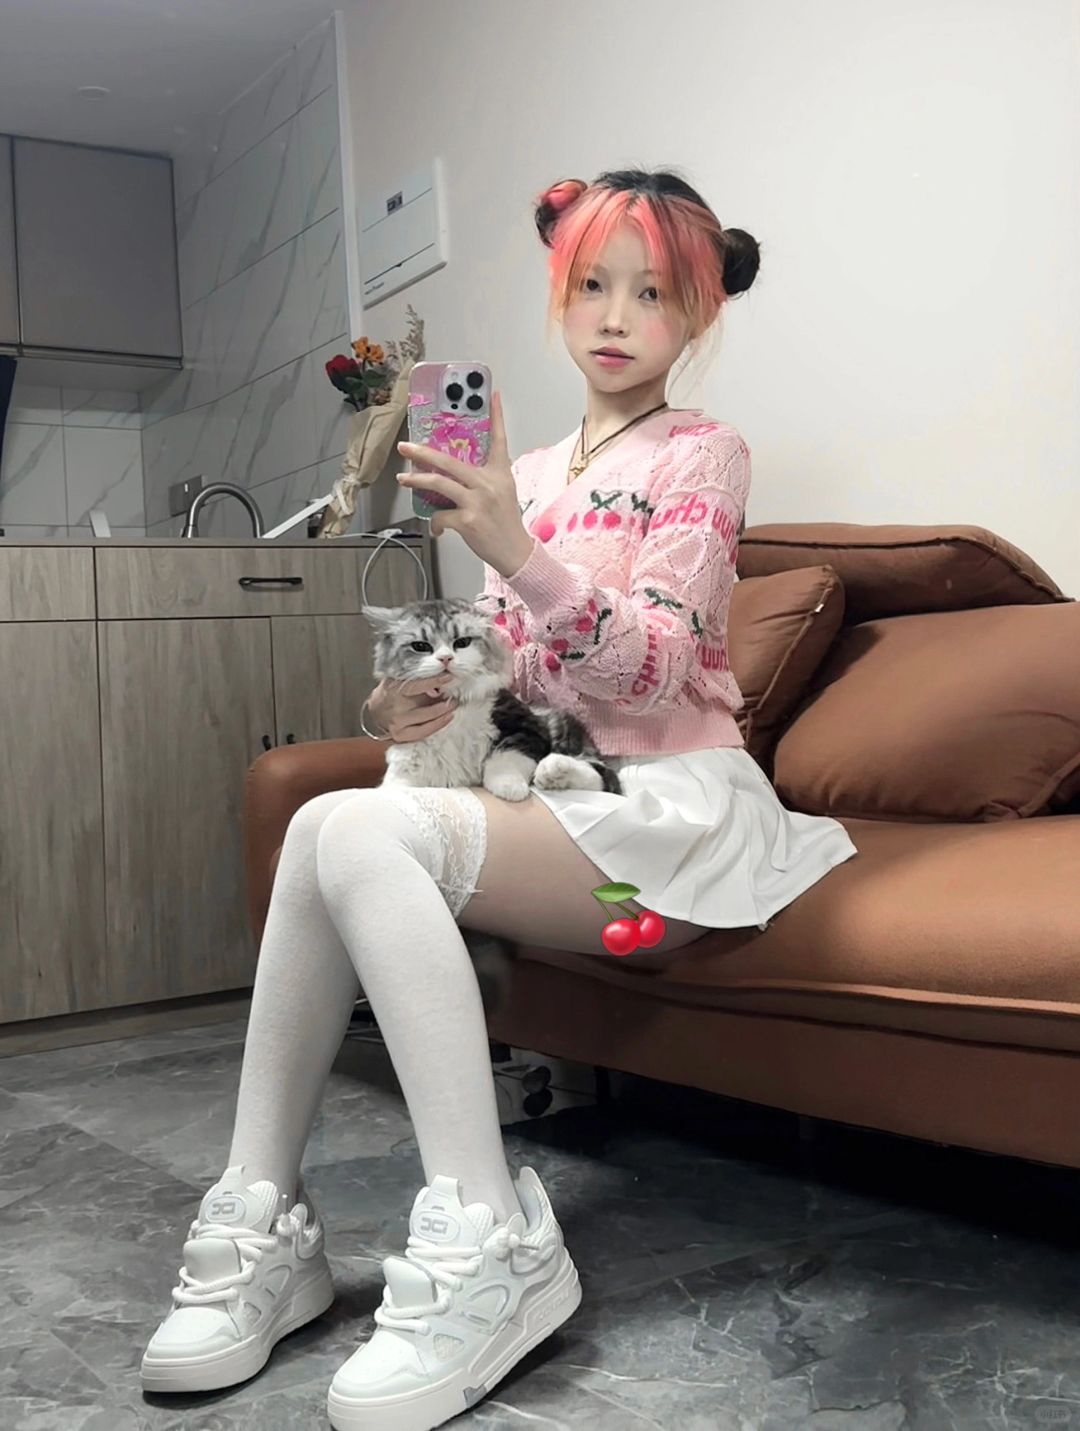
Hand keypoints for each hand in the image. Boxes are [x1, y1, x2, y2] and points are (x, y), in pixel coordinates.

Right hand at [367, 672, 457, 743]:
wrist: (376, 711)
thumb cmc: (391, 692)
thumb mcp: (398, 679)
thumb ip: (414, 677)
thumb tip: (439, 672)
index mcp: (392, 689)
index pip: (415, 685)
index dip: (433, 681)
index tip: (448, 678)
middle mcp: (394, 707)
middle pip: (422, 707)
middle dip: (442, 703)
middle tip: (455, 698)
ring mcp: (396, 723)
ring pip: (425, 720)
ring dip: (442, 714)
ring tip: (453, 707)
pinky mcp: (400, 735)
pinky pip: (423, 732)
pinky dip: (437, 725)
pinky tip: (447, 718)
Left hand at [395, 390, 534, 578]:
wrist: (515, 551)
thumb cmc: (505, 522)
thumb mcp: (503, 492)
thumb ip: (485, 477)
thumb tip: (454, 471)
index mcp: (499, 473)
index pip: (499, 439)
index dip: (496, 416)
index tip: (492, 395)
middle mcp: (488, 483)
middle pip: (450, 461)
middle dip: (423, 452)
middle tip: (405, 446)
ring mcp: (478, 501)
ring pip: (439, 484)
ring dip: (416, 480)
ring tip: (403, 479)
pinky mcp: (468, 520)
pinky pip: (440, 515)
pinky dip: (434, 523)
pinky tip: (437, 528)